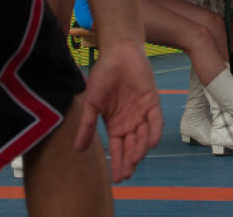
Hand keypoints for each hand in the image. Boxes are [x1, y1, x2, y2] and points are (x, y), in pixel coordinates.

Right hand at [75, 41, 162, 181]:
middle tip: (126, 175)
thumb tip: (78, 149)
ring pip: (143, 136)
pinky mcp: (152, 102)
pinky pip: (155, 120)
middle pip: (131, 146)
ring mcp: (142, 113)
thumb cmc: (103, 76)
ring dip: (139, 149)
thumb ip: (87, 126)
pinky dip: (154, 131)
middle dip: (129, 161)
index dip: (118, 163)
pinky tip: (150, 143)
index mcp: (115, 125)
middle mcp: (130, 122)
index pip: (118, 148)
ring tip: (134, 161)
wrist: (117, 53)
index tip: (117, 179)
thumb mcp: (92, 103)